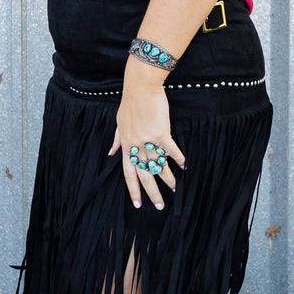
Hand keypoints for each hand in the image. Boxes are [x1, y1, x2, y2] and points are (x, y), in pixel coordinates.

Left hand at [109, 83, 185, 207]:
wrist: (141, 87)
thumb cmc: (130, 103)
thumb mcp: (118, 123)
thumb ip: (116, 140)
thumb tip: (110, 154)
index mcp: (125, 145)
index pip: (128, 173)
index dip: (133, 190)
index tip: (138, 204)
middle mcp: (136, 146)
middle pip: (144, 175)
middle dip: (152, 193)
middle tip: (160, 206)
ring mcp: (148, 140)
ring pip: (158, 165)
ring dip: (167, 178)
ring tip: (174, 188)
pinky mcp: (161, 133)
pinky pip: (170, 150)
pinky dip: (178, 158)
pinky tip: (183, 165)